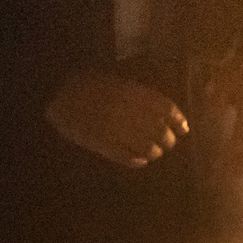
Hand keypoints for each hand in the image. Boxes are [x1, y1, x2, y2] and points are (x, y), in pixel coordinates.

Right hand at [44, 70, 187, 168]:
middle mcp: (127, 111)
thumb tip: (168, 111)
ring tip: (156, 152)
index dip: (178, 120)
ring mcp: (115, 130)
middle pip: (160, 131)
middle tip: (169, 142)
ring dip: (155, 152)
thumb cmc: (91, 84)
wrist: (58, 94)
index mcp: (133, 92)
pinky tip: (142, 160)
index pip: (166, 109)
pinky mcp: (102, 145)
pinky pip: (127, 158)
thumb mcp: (120, 80)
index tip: (184, 128)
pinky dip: (138, 161)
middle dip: (169, 140)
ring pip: (147, 147)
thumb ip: (142, 93)